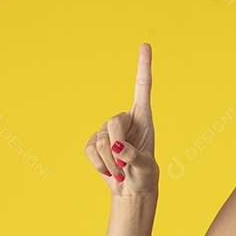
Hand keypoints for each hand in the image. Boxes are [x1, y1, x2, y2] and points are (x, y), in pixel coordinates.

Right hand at [84, 43, 158, 196]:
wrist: (131, 190)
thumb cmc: (145, 176)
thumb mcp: (146, 168)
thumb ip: (135, 157)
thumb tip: (118, 147)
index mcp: (144, 119)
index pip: (143, 88)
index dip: (143, 67)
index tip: (145, 45)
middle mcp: (125, 120)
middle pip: (113, 122)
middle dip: (117, 146)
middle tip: (125, 164)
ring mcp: (106, 130)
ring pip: (100, 140)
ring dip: (110, 162)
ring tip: (120, 170)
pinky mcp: (93, 142)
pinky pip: (89, 150)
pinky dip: (99, 164)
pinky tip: (108, 170)